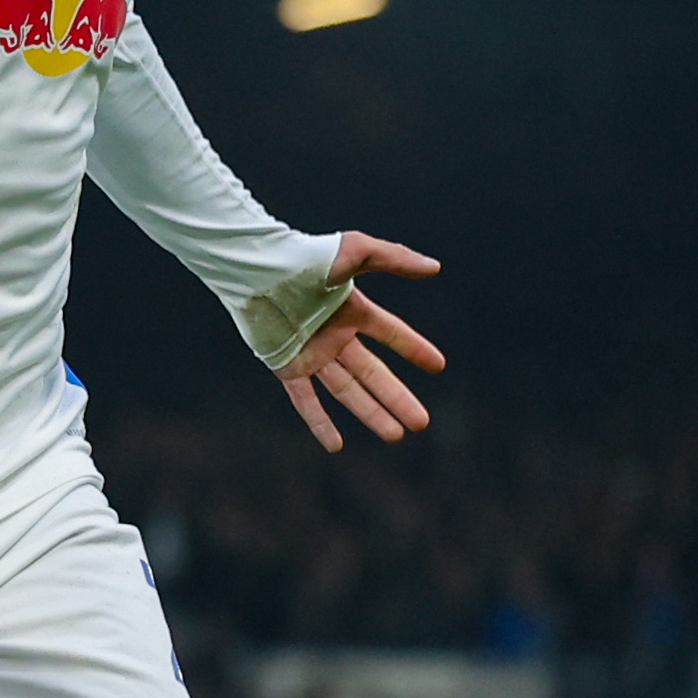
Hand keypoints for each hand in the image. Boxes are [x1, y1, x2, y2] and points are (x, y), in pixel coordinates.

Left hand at [276, 233, 449, 453]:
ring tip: (395, 436)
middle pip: (373, 374)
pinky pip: (306, 400)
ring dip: (371, 414)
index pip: (390, 333)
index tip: (438, 366)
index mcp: (352, 310)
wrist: (259, 270)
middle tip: (421, 423)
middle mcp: (334, 335)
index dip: (414, 349)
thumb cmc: (306, 255)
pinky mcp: (287, 367)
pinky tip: (336, 446)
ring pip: (347, 391)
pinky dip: (319, 423)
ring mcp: (312, 353)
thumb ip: (396, 258)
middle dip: (398, 398)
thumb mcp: (356, 251)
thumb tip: (435, 268)